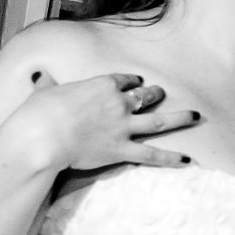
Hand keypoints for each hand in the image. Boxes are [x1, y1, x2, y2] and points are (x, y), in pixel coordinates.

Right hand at [17, 70, 198, 173]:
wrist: (44, 135)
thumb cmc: (40, 111)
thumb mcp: (44, 91)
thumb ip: (47, 84)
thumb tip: (39, 75)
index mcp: (102, 85)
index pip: (122, 80)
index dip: (131, 80)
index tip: (136, 80)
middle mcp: (118, 104)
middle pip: (144, 97)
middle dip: (155, 94)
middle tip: (162, 93)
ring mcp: (123, 127)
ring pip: (158, 122)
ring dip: (179, 118)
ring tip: (195, 116)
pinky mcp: (122, 150)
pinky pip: (151, 155)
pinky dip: (170, 158)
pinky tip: (187, 159)